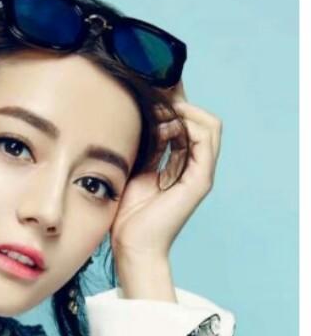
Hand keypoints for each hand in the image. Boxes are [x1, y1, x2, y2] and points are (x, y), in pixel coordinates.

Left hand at [109, 81, 222, 265]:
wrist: (132, 246)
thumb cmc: (127, 215)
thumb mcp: (133, 169)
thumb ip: (144, 146)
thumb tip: (141, 115)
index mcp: (179, 165)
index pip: (186, 123)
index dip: (173, 104)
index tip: (151, 89)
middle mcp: (194, 167)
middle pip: (200, 120)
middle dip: (179, 102)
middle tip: (156, 91)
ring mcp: (200, 174)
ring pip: (208, 125)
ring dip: (185, 110)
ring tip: (160, 106)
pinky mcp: (200, 181)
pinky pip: (206, 139)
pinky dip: (189, 123)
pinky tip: (167, 120)